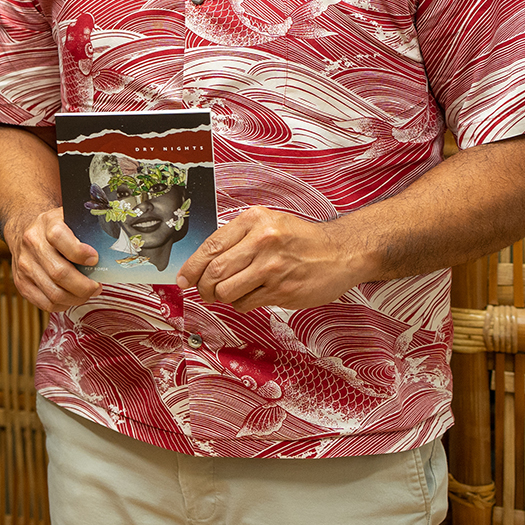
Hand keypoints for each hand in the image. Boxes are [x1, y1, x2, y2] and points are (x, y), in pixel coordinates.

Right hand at [6, 205, 101, 312]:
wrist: (23, 231)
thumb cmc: (55, 227)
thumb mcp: (70, 218)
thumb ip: (88, 229)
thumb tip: (114, 249)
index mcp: (47, 224)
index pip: (59, 237)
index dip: (79, 252)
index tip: (95, 259)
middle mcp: (32, 244)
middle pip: (59, 273)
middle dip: (84, 286)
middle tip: (96, 286)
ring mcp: (25, 265)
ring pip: (53, 293)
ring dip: (76, 298)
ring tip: (87, 293)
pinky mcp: (21, 282)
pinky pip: (45, 303)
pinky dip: (63, 304)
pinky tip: (72, 297)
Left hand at [175, 207, 363, 310]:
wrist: (342, 252)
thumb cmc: (300, 239)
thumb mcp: (268, 225)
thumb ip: (236, 239)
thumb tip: (200, 264)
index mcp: (254, 220)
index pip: (210, 247)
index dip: (191, 267)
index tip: (182, 279)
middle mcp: (262, 241)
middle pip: (214, 272)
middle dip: (203, 287)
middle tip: (206, 291)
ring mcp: (273, 267)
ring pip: (226, 291)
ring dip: (221, 297)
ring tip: (230, 293)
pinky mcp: (283, 290)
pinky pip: (246, 303)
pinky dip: (242, 303)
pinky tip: (253, 295)